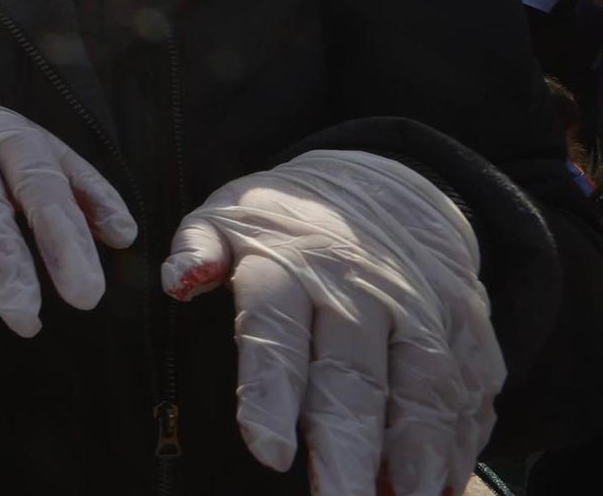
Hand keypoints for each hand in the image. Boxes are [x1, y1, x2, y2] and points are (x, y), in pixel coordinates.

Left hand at [163, 151, 501, 495]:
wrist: (384, 179)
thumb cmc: (286, 222)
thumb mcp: (227, 215)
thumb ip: (197, 250)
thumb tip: (177, 280)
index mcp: (290, 264)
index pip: (277, 330)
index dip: (271, 391)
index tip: (266, 451)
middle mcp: (360, 287)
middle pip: (354, 375)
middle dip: (348, 446)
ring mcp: (421, 306)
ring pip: (423, 386)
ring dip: (416, 452)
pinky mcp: (466, 325)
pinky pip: (468, 386)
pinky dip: (460, 439)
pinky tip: (442, 485)